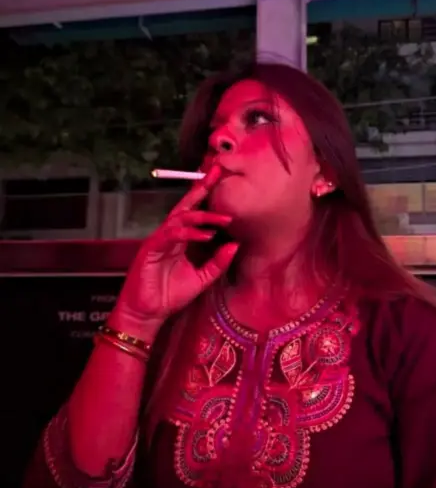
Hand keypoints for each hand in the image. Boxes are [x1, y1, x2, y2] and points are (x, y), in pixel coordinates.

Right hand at [114, 165, 237, 336]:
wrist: (148, 314)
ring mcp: (159, 240)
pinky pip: (170, 235)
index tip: (221, 178)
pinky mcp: (151, 249)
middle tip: (217, 173)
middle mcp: (169, 235)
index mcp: (180, 239)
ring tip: (223, 218)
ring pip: (180, 218)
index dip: (206, 194)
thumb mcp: (202, 278)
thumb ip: (218, 262)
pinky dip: (188, 233)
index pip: (194, 212)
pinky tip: (205, 234)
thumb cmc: (170, 295)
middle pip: (186, 206)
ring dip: (202, 216)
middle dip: (201, 188)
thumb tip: (235, 245)